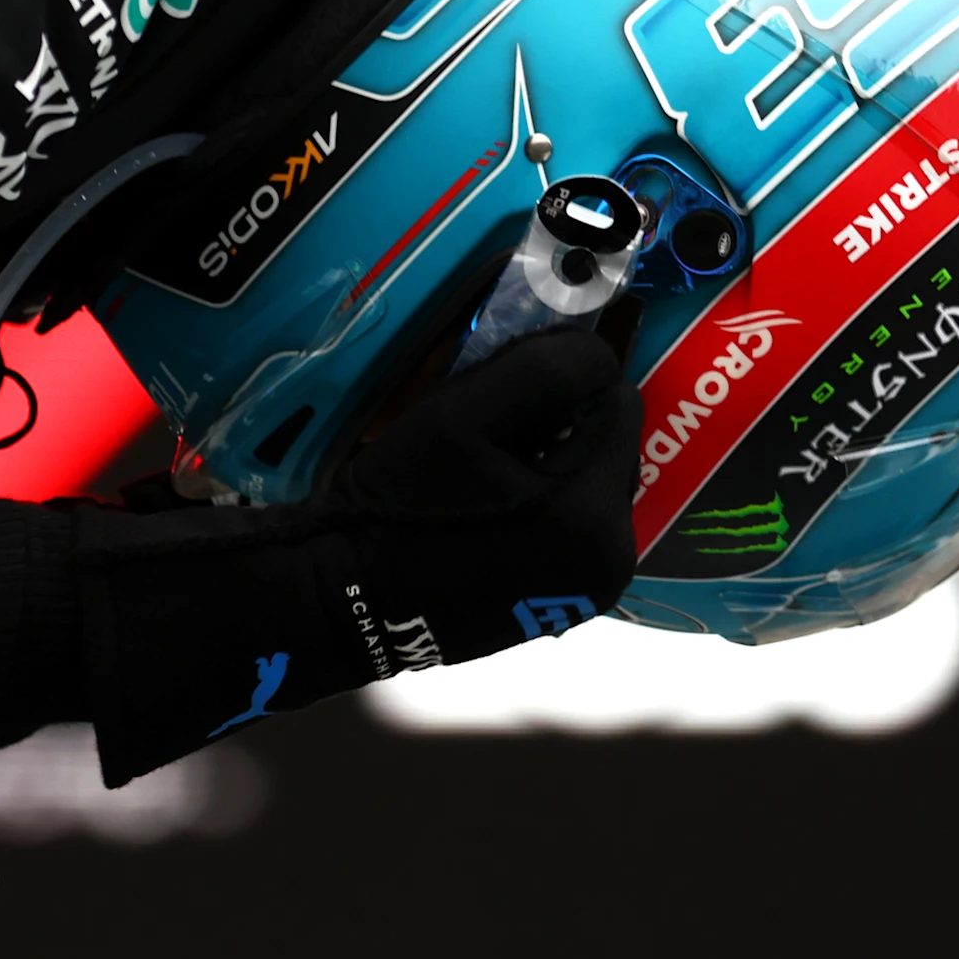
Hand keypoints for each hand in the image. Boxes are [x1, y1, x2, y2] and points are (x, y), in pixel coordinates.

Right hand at [76, 325, 641, 783]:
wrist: (343, 600)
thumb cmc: (395, 508)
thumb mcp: (460, 417)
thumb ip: (543, 370)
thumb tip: (599, 352)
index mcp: (593, 519)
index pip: (616, 401)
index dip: (563, 380)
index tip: (504, 388)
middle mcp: (609, 564)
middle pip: (608, 445)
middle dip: (561, 422)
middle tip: (488, 427)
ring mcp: (587, 591)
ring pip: (589, 482)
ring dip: (550, 459)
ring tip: (482, 468)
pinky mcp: (563, 606)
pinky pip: (572, 524)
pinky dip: (541, 501)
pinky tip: (486, 505)